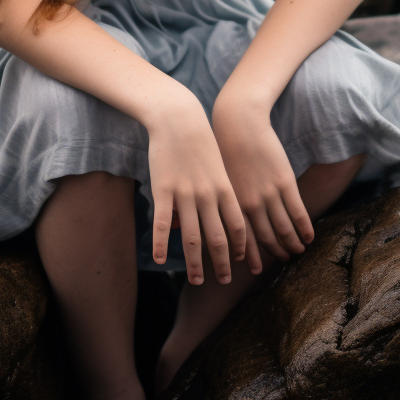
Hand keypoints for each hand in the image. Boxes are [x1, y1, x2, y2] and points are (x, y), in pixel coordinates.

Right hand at [145, 89, 246, 285]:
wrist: (178, 118)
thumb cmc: (199, 142)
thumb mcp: (216, 166)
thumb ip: (218, 192)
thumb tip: (213, 217)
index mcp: (224, 188)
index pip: (238, 226)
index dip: (240, 247)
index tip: (240, 263)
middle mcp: (207, 195)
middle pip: (218, 237)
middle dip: (222, 263)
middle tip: (223, 282)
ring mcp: (185, 193)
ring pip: (192, 237)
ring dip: (195, 263)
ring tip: (196, 281)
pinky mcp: (163, 189)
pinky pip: (162, 223)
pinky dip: (161, 243)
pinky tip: (158, 259)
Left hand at [212, 94, 313, 273]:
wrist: (239, 123)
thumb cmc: (225, 149)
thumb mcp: (215, 179)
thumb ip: (216, 202)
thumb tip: (202, 221)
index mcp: (231, 204)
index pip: (241, 239)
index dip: (250, 256)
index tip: (255, 270)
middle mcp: (250, 204)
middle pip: (266, 238)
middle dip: (275, 252)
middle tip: (283, 260)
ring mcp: (268, 195)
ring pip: (284, 229)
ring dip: (292, 244)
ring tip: (298, 251)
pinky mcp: (284, 183)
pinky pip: (297, 213)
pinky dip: (304, 228)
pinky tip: (310, 237)